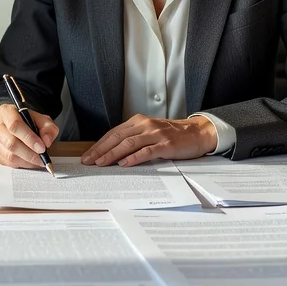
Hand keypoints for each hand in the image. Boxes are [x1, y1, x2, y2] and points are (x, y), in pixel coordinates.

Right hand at [0, 103, 58, 169]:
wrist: (16, 125)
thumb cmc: (28, 121)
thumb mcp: (42, 120)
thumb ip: (48, 128)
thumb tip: (46, 141)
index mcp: (6, 111)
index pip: (15, 125)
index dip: (29, 138)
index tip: (42, 148)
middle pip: (11, 143)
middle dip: (30, 154)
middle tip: (42, 159)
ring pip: (8, 155)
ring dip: (26, 161)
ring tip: (37, 161)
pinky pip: (6, 162)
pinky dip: (20, 164)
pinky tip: (28, 161)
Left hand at [80, 114, 216, 166]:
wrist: (197, 133)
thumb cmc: (172, 135)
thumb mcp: (150, 132)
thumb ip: (134, 138)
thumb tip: (112, 153)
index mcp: (138, 121)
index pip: (114, 133)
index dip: (99, 144)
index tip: (88, 155)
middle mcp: (145, 125)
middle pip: (118, 138)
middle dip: (101, 150)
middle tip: (89, 161)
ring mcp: (156, 134)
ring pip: (129, 143)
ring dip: (113, 154)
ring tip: (102, 163)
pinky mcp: (166, 144)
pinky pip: (147, 151)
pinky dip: (134, 157)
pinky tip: (124, 164)